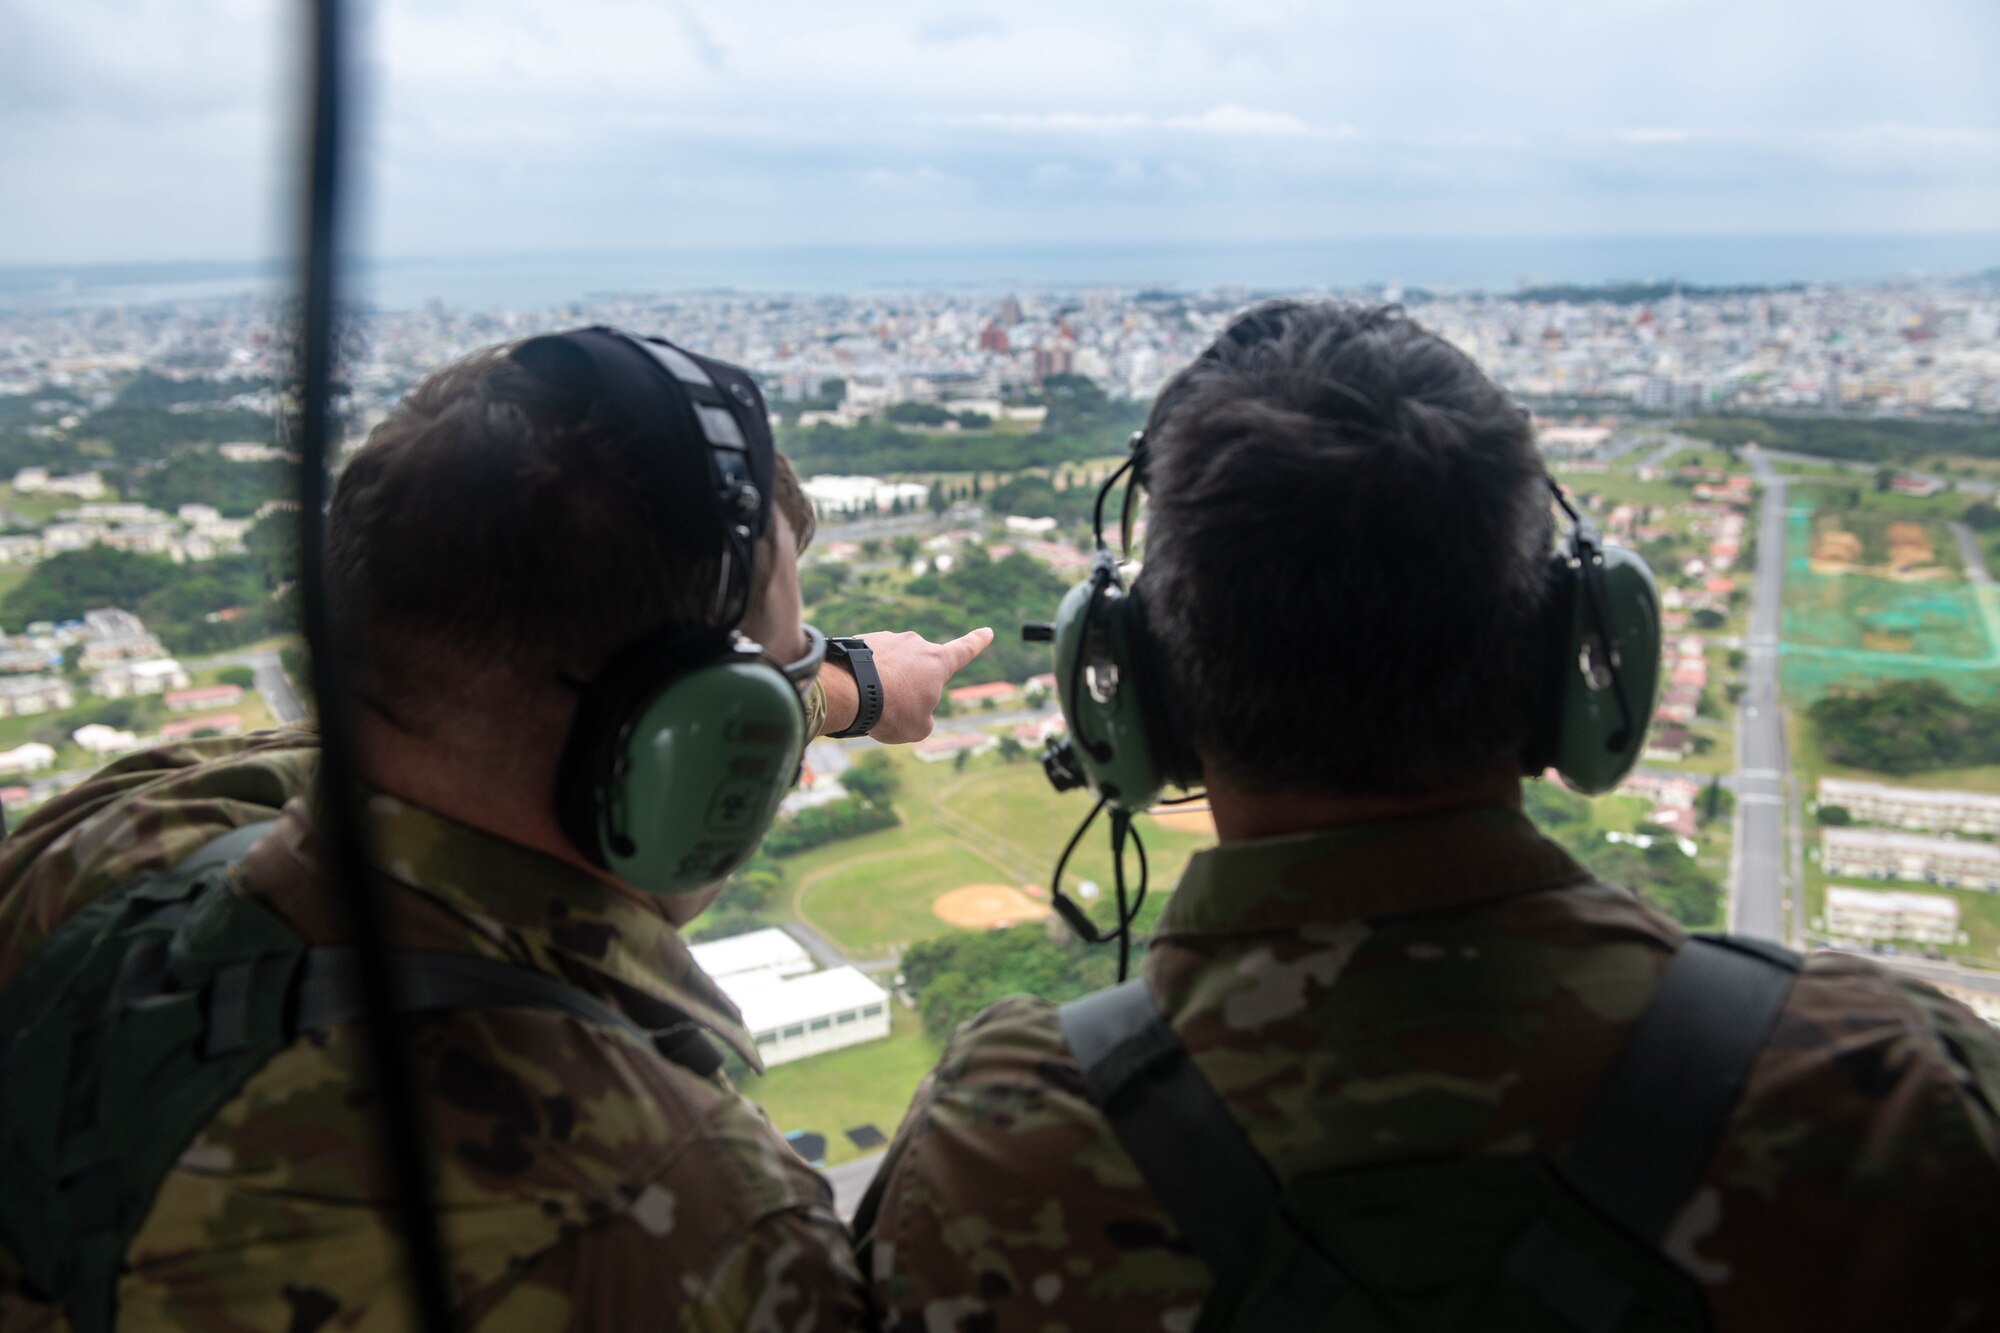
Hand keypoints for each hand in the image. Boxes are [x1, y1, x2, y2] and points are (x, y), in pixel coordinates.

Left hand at [821, 628, 993, 742]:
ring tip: (868, 701)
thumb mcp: (917, 728)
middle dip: (906, 688)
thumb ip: (923, 718)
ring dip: (882, 683)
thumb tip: (911, 706)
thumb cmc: (890, 711)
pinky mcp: (862, 640)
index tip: (987, 631)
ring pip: (889, 667)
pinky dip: (863, 677)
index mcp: (937, 662)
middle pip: (917, 668)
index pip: (964, 650)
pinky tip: (852, 690)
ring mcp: (888, 639)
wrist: (847, 691)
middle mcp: (915, 644)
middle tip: (891, 708)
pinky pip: (867, 663)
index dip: (977, 642)